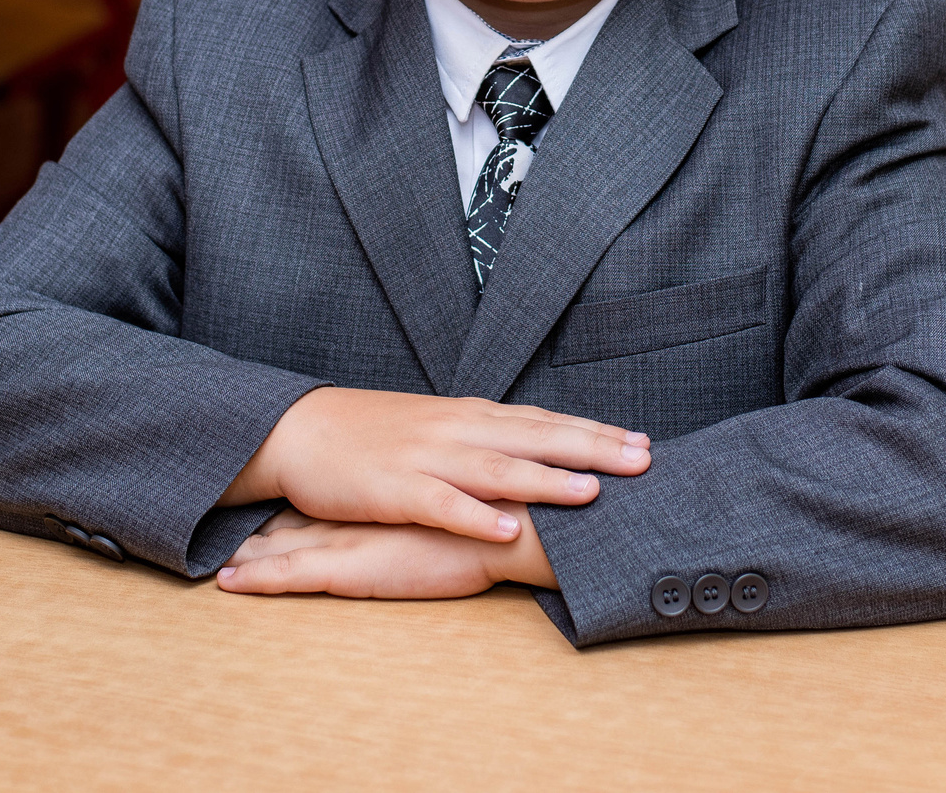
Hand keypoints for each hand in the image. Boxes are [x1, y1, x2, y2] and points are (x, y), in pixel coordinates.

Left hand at [216, 506, 556, 598]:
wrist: (514, 526)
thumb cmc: (505, 513)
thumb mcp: (476, 497)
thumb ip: (460, 496)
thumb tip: (467, 500)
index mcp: (390, 491)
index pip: (335, 490)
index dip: (299, 492)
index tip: (270, 490)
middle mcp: (363, 509)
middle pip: (300, 509)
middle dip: (262, 513)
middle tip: (219, 515)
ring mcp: (352, 537)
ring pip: (283, 540)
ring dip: (247, 546)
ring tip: (210, 552)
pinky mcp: (353, 569)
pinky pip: (291, 576)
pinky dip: (256, 579)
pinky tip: (225, 583)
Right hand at [218, 386, 648, 541]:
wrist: (301, 430)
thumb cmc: (371, 434)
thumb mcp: (436, 428)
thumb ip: (483, 439)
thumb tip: (535, 449)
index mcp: (468, 416)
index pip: (543, 421)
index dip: (594, 431)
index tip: (643, 441)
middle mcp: (456, 429)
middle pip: (534, 437)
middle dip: (592, 448)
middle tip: (644, 460)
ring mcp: (426, 457)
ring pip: (496, 467)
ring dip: (546, 478)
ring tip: (592, 491)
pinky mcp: (394, 489)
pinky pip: (441, 503)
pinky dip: (475, 515)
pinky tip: (507, 528)